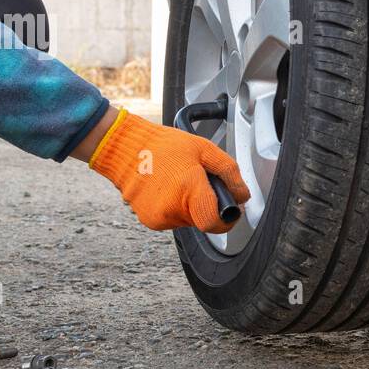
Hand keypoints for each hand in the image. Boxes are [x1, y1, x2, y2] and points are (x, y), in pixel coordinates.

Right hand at [87, 109, 249, 232]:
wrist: (125, 149)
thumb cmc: (163, 146)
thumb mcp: (204, 148)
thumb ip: (229, 172)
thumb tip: (242, 195)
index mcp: (188, 189)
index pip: (215, 223)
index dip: (227, 219)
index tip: (230, 209)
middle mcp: (172, 209)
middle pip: (204, 221)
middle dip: (208, 206)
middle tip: (200, 184)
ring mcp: (159, 217)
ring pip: (190, 221)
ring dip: (192, 206)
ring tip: (180, 183)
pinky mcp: (150, 221)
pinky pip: (174, 220)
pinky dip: (176, 208)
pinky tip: (169, 189)